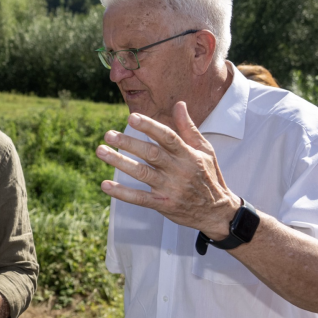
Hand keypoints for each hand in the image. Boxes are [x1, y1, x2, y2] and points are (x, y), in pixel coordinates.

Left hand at [95, 102, 239, 239]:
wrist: (217, 212)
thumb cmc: (209, 175)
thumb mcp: (205, 150)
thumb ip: (188, 128)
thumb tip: (179, 104)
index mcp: (188, 154)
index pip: (167, 137)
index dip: (150, 127)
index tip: (132, 117)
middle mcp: (178, 170)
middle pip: (151, 154)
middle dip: (129, 143)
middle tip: (108, 134)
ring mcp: (170, 188)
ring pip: (142, 174)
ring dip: (119, 162)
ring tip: (101, 151)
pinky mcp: (163, 204)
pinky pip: (140, 198)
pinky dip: (122, 193)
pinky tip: (105, 185)